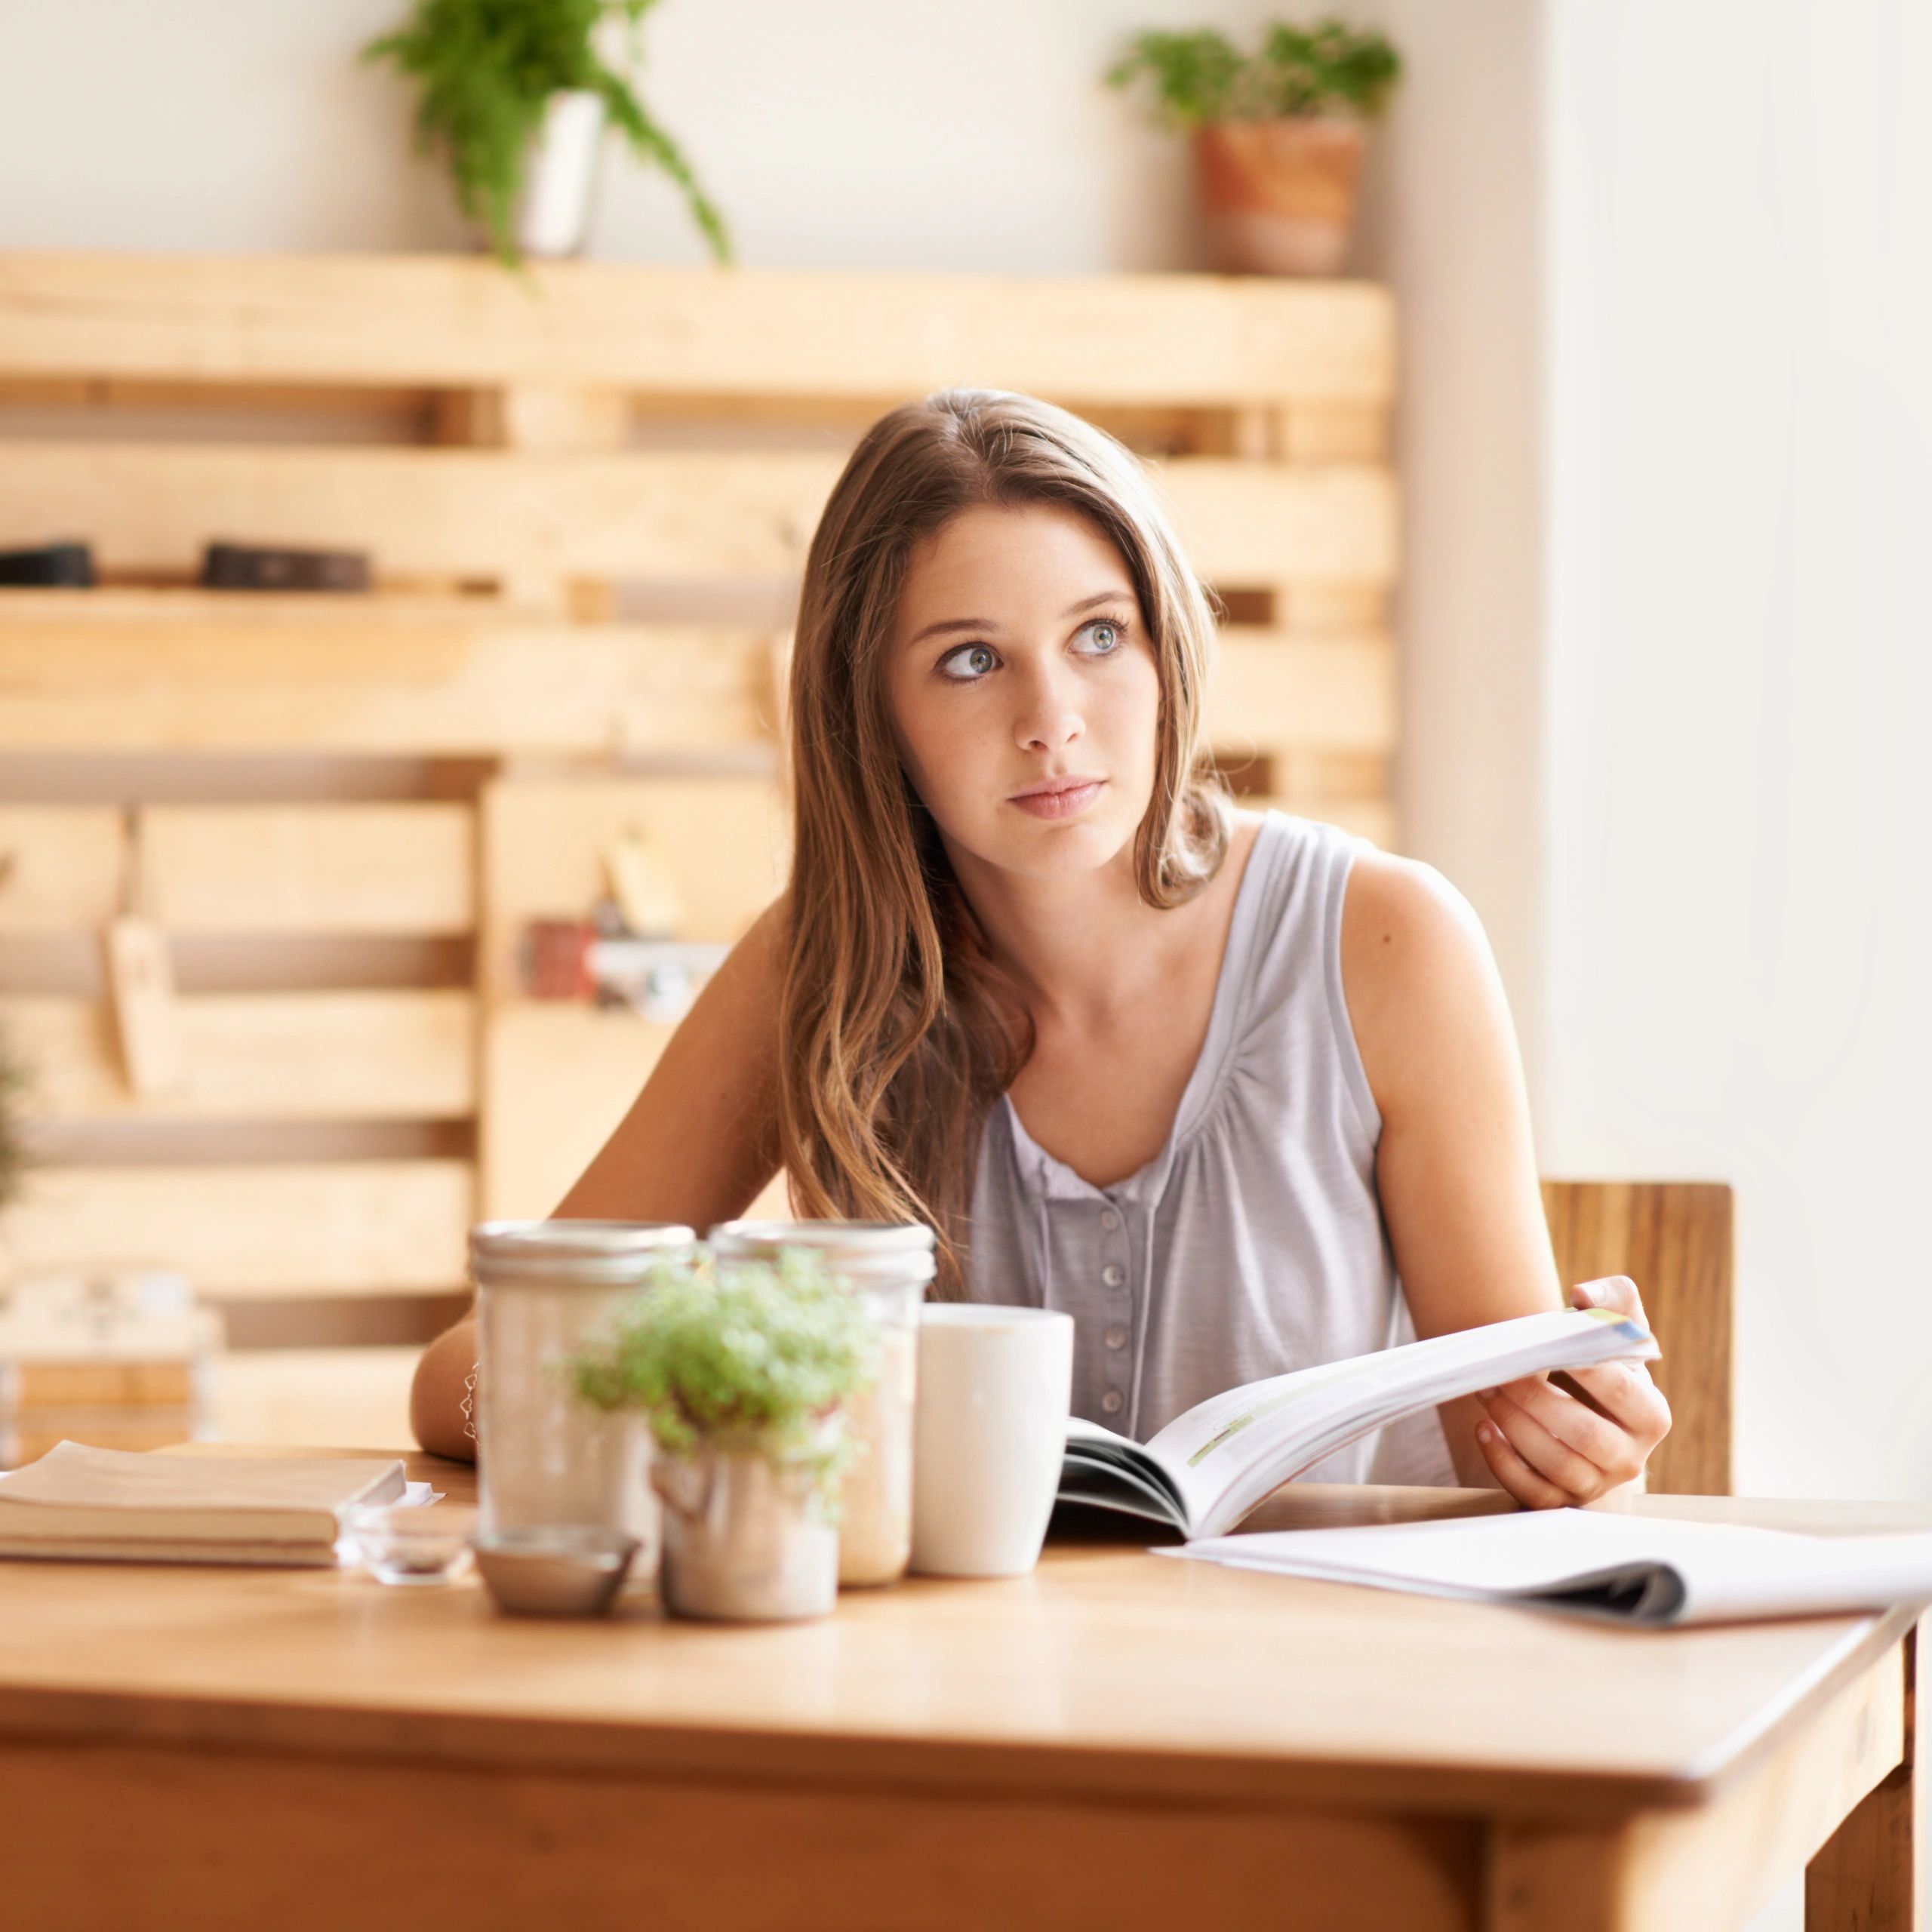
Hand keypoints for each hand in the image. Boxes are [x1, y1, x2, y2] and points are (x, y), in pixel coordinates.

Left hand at [1471, 1276, 1671, 1507]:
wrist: (1592, 1428)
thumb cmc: (1603, 1375)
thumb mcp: (1619, 1338)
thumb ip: (1613, 1302)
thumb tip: (1584, 1296)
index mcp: (1651, 1415)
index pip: (1618, 1389)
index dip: (1579, 1365)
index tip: (1543, 1346)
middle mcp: (1630, 1458)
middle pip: (1583, 1433)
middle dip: (1534, 1398)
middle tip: (1499, 1371)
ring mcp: (1596, 1485)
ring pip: (1555, 1463)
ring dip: (1513, 1423)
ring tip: (1485, 1390)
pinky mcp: (1561, 1502)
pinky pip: (1532, 1491)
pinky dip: (1502, 1461)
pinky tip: (1483, 1429)